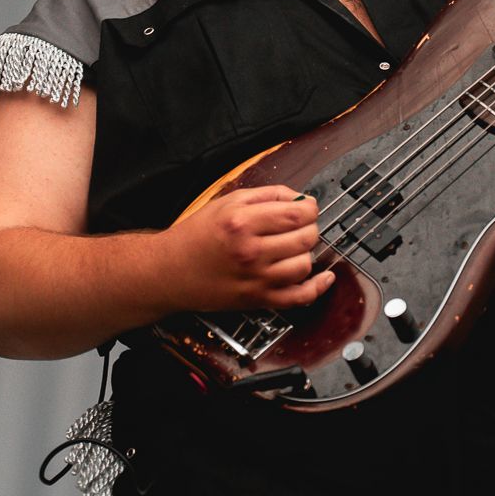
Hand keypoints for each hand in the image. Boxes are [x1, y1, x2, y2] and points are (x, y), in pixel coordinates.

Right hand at [160, 185, 335, 311]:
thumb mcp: (226, 202)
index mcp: (242, 223)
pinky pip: (299, 298)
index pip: (297, 214)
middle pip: (305, 238)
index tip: (307, 207)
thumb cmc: (196, 236)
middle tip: (300, 226)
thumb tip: (299, 198)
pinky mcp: (258, 300)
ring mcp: (256, 279)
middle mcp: (251, 251)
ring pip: (305, 265)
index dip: (310, 208)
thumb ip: (266, 195)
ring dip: (307, 253)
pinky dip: (318, 288)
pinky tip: (325, 277)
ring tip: (295, 247)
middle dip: (309, 228)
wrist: (169, 272)